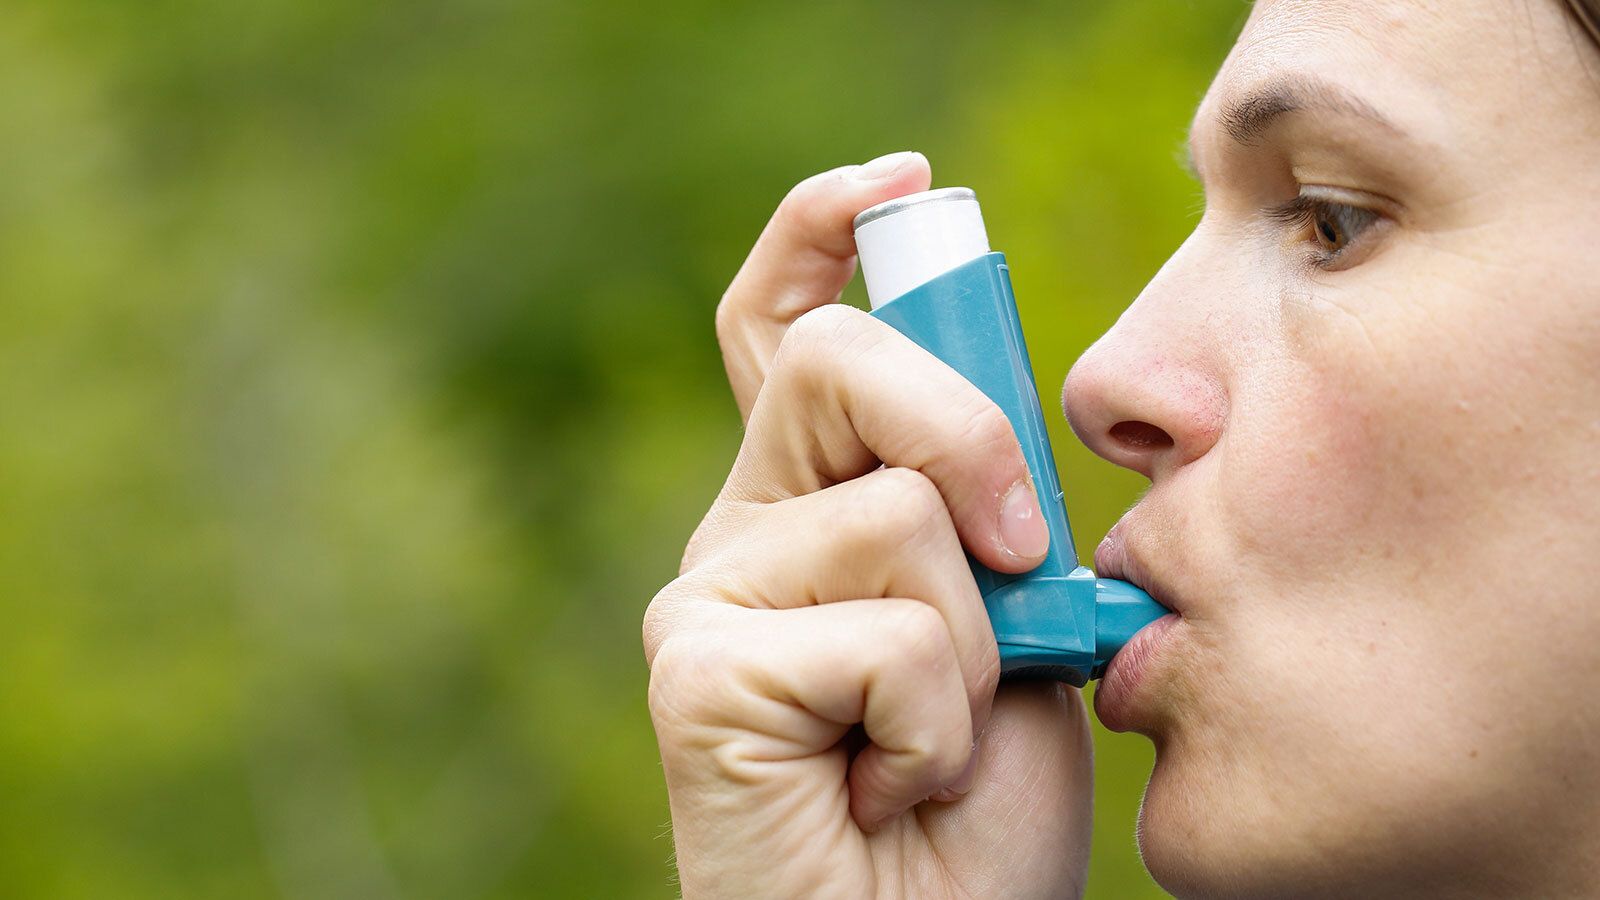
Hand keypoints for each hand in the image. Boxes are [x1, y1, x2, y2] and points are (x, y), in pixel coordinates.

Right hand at [644, 152, 1092, 898]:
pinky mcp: (695, 674)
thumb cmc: (972, 817)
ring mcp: (705, 599)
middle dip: (963, 432)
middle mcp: (742, 534)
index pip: (785, 330)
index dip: (820, 230)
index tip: (897, 183)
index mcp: (810, 510)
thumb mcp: (1011, 628)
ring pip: (894, 516)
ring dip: (971, 650)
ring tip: (928, 747)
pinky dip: (933, 729)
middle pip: (839, 357)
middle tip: (1017, 555)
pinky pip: (883, 635)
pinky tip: (885, 792)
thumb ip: (978, 518)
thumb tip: (987, 446)